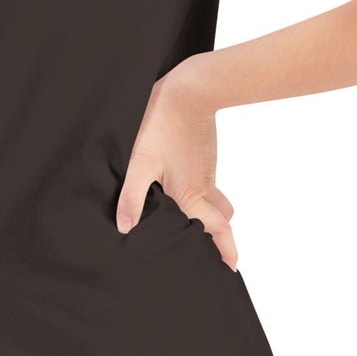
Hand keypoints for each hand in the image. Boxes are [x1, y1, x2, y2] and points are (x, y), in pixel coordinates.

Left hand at [116, 58, 239, 271]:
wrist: (191, 89)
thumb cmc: (163, 125)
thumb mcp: (141, 162)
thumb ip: (133, 197)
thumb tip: (125, 229)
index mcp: (190, 193)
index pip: (216, 229)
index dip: (225, 249)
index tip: (232, 267)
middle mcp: (203, 184)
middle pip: (222, 217)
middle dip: (222, 236)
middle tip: (219, 251)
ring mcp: (206, 168)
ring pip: (216, 198)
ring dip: (213, 213)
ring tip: (199, 224)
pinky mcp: (203, 153)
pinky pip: (208, 180)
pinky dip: (204, 192)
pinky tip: (182, 188)